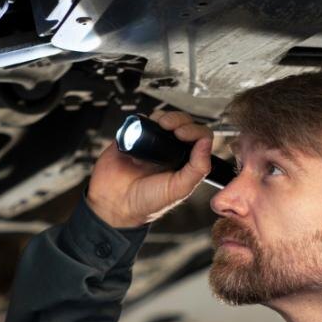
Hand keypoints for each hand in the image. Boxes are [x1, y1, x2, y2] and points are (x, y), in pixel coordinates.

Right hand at [86, 110, 213, 228]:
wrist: (115, 203)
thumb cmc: (146, 202)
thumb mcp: (179, 189)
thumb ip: (197, 168)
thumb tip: (206, 143)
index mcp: (184, 162)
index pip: (199, 138)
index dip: (195, 131)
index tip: (183, 135)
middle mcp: (170, 151)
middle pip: (183, 123)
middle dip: (179, 120)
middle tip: (171, 127)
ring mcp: (152, 143)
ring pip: (164, 118)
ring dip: (164, 117)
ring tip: (159, 126)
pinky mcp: (134, 137)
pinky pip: (141, 121)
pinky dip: (143, 121)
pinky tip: (142, 132)